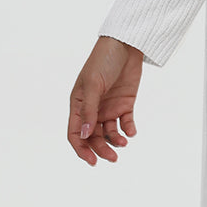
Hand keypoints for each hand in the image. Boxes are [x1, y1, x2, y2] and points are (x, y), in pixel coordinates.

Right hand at [68, 36, 143, 164]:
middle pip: (93, 137)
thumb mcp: (93, 85)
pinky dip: (128, 130)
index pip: (76, 133)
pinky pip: (125, 123)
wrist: (126, 45)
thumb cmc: (103, 61)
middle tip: (113, 158)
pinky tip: (131, 132)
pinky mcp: (125, 104)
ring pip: (109, 133)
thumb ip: (89, 111)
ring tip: (124, 142)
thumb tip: (85, 135)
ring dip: (115, 141)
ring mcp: (109, 107)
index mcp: (78, 104)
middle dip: (101, 149)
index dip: (81, 149)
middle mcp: (92, 109)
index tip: (92, 161)